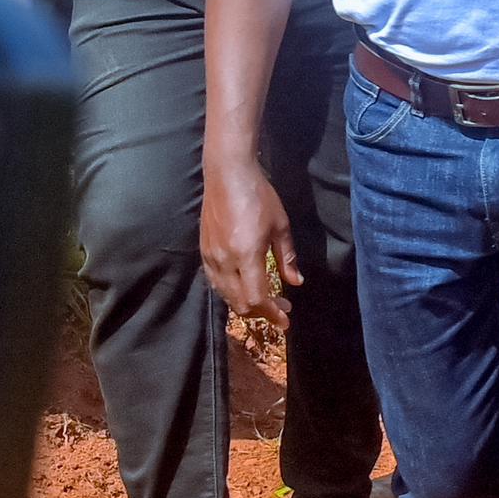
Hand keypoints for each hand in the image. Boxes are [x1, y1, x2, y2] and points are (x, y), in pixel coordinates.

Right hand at [201, 155, 300, 325]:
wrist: (228, 176)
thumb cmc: (260, 197)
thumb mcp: (281, 227)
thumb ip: (287, 258)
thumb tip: (295, 283)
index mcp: (246, 255)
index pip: (257, 298)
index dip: (272, 314)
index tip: (286, 321)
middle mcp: (224, 261)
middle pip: (239, 302)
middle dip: (261, 312)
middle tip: (281, 309)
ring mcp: (210, 257)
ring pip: (225, 295)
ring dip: (246, 304)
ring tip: (267, 301)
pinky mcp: (203, 252)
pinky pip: (216, 282)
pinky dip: (232, 292)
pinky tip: (245, 287)